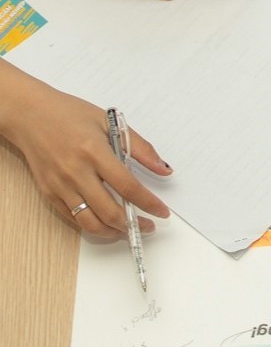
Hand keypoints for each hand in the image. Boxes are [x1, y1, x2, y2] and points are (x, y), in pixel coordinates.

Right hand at [0, 66, 169, 236]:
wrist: (30, 115)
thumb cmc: (70, 115)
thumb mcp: (111, 123)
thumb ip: (140, 148)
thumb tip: (164, 169)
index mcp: (94, 152)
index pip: (127, 186)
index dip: (148, 203)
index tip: (162, 212)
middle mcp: (76, 172)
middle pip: (109, 211)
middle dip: (133, 225)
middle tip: (148, 227)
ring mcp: (60, 185)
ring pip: (89, 222)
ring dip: (112, 232)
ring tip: (128, 230)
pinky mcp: (49, 193)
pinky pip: (72, 218)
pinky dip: (92, 225)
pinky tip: (106, 222)